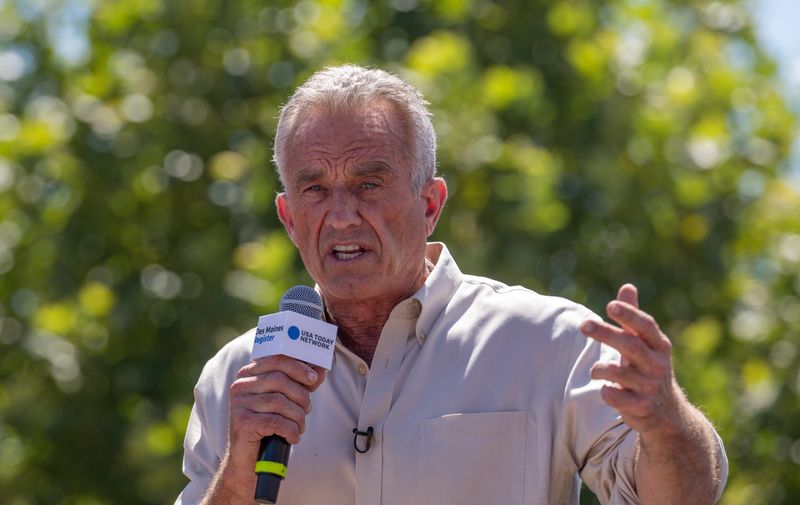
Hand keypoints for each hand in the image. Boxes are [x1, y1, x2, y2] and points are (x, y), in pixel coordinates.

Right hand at [223, 355, 325, 481]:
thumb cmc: (268, 425)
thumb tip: (320, 370)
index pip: (276, 360)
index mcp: (249, 374)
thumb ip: (300, 383)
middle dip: (301, 396)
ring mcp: (239, 404)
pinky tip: (293, 437)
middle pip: (280, 380)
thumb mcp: (285, 400)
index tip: (313, 378)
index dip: (298, 367)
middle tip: (307, 409)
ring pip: (280, 402)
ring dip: (298, 416)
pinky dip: (291, 430)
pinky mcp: (243, 423)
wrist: (248, 460)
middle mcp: (241, 386)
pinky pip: (276, 421)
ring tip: (300, 426)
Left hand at [580, 284, 683, 433]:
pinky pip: (620, 399)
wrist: (666, 413)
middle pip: (631, 346)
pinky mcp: (642, 408)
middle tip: (584, 325)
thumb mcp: (644, 343)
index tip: (610, 305)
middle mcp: (657, 365)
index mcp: (658, 345)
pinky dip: (608, 393)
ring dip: (601, 368)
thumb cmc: (647, 368)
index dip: (630, 315)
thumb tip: (627, 286)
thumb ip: (633, 317)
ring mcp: (651, 387)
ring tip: (594, 370)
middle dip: (607, 334)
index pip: (646, 326)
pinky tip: (605, 390)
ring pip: (622, 373)